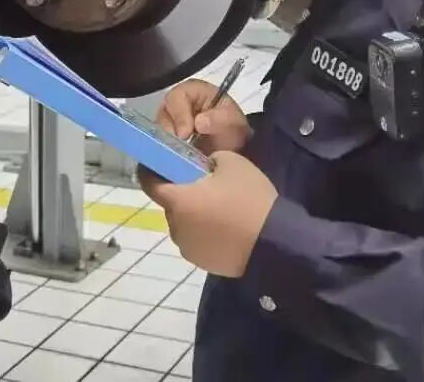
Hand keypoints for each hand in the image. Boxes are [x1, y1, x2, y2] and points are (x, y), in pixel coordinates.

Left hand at [140, 152, 277, 276]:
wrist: (273, 243)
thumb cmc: (248, 199)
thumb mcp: (232, 163)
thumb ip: (210, 160)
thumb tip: (206, 167)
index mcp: (178, 201)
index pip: (149, 184)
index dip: (150, 171)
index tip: (157, 162)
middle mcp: (176, 227)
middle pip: (171, 204)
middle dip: (182, 193)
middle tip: (204, 183)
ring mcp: (188, 248)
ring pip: (184, 223)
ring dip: (194, 214)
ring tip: (219, 208)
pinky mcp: (202, 263)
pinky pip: (196, 240)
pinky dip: (204, 231)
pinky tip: (226, 227)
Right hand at [157, 79, 251, 153]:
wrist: (234, 149)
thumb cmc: (232, 127)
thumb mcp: (232, 119)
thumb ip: (219, 118)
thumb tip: (199, 123)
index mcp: (192, 92)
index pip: (176, 97)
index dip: (179, 115)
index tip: (186, 134)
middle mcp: (176, 105)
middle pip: (163, 115)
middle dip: (171, 133)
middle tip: (181, 149)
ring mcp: (169, 123)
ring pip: (158, 132)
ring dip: (168, 145)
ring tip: (180, 157)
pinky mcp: (166, 141)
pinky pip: (159, 146)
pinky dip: (167, 153)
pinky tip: (176, 161)